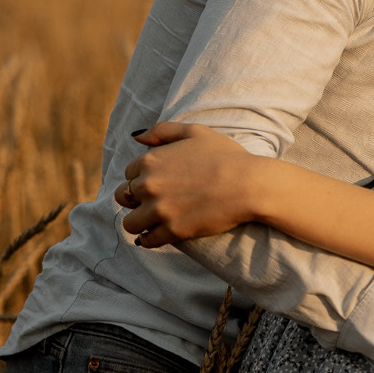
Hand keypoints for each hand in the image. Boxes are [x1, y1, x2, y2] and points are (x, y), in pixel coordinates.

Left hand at [118, 122, 266, 246]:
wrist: (250, 185)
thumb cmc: (228, 156)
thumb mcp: (196, 132)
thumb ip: (163, 131)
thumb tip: (138, 138)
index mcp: (150, 160)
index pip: (128, 173)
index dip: (141, 178)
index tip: (158, 184)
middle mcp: (148, 185)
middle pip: (123, 198)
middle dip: (136, 200)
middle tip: (155, 203)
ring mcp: (159, 210)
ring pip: (130, 223)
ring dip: (140, 222)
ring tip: (154, 222)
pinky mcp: (172, 231)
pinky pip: (147, 241)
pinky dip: (150, 239)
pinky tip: (159, 235)